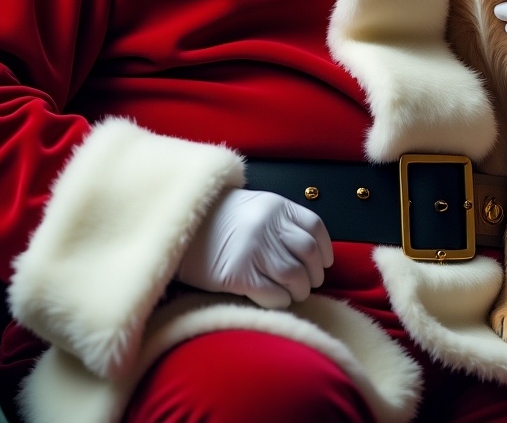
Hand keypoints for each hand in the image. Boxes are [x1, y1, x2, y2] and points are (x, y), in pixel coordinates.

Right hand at [177, 188, 332, 308]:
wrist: (182, 229)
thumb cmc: (221, 221)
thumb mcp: (256, 207)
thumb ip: (282, 223)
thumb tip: (312, 253)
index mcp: (276, 206)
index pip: (315, 227)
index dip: (324, 249)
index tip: (324, 262)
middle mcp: (268, 226)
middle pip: (309, 254)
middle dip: (314, 274)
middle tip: (307, 283)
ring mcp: (254, 250)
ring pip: (295, 277)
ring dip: (299, 291)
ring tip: (291, 293)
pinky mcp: (239, 275)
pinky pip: (274, 296)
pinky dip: (280, 301)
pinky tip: (273, 298)